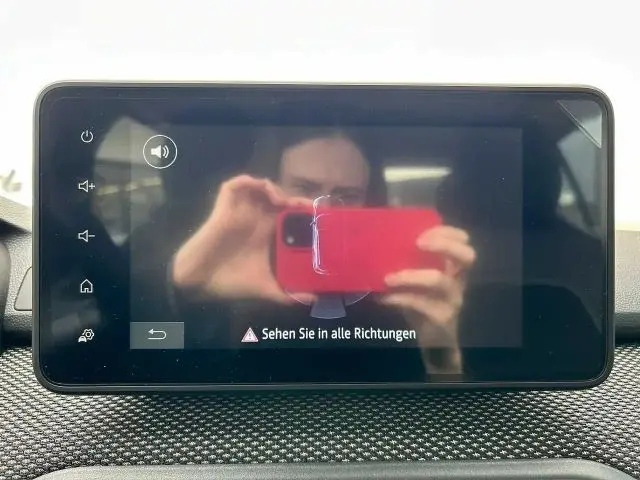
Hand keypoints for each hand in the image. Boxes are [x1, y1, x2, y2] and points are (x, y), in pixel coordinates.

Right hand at [172, 175, 312, 303]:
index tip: (320, 215)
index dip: (303, 210)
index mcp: (266, 233)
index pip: (288, 214)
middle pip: (278, 197)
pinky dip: (250, 182)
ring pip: (260, 187)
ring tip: (284, 201)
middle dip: (293, 197)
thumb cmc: (232, 281)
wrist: (202, 281)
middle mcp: (255, 218)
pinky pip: (235, 184)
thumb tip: (313, 299)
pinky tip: (265, 194)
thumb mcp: (266, 287)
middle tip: (307, 206)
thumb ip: (288, 294)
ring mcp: (240, 211)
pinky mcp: (225, 206)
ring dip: (274, 188)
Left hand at [379, 225, 475, 371]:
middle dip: (443, 244)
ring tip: (388, 277)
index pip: (463, 243)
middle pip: (467, 256)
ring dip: (411, 275)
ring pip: (439, 280)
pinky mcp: (442, 317)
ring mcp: (453, 299)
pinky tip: (384, 298)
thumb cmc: (424, 304)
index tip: (423, 231)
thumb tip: (375, 244)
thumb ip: (408, 264)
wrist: (436, 341)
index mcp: (455, 268)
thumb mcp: (419, 282)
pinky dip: (400, 298)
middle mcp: (459, 281)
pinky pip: (421, 303)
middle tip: (417, 243)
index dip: (448, 233)